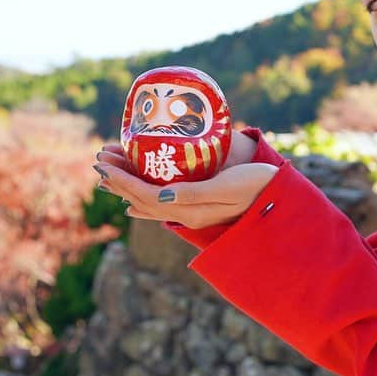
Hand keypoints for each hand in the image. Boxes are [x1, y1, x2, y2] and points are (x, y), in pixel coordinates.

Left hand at [94, 145, 276, 228]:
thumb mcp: (227, 186)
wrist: (278, 198)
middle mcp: (187, 214)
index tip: (104, 165)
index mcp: (190, 209)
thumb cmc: (257, 186)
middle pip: (142, 199)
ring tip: (107, 174)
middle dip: (118, 181)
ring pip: (149, 203)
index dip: (122, 180)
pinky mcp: (198, 208)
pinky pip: (161, 207)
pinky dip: (142, 203)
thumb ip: (194, 192)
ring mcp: (192, 213)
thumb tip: (159, 196)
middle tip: (98, 161)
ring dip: (126, 188)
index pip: (146, 195)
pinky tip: (132, 206)